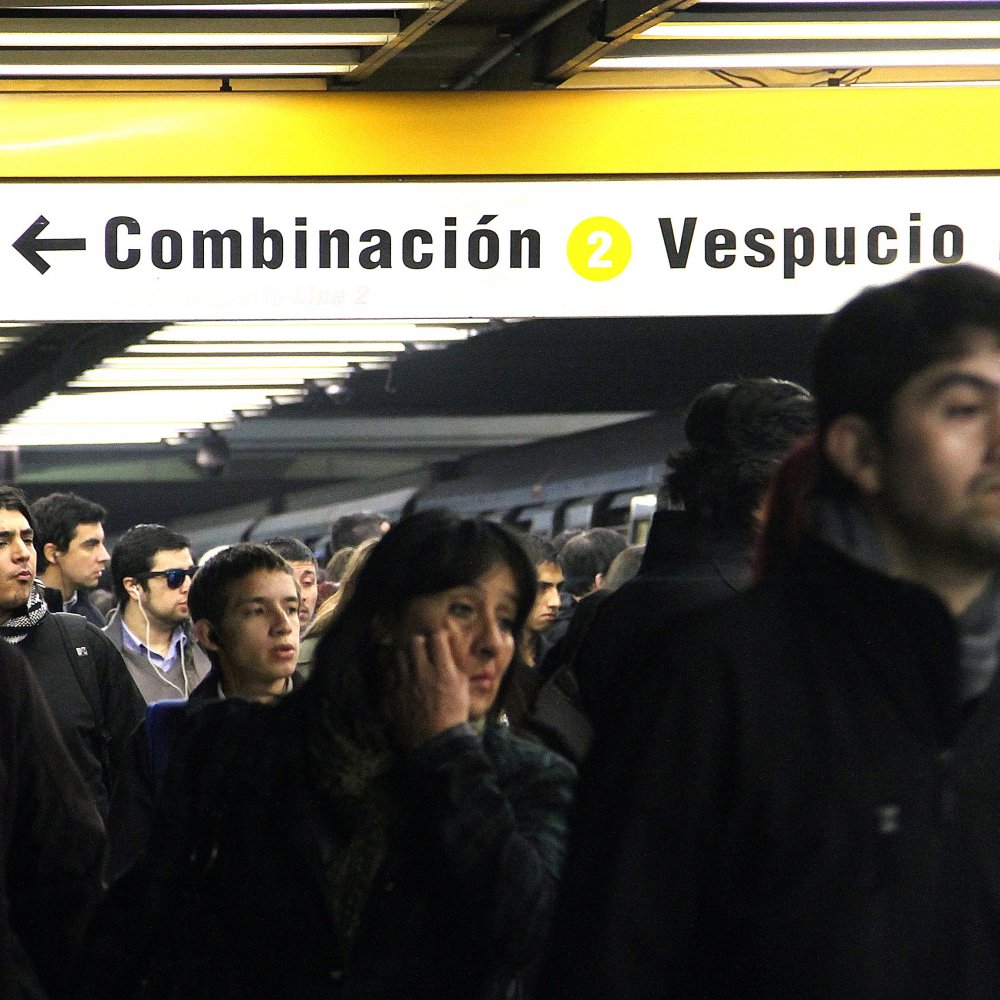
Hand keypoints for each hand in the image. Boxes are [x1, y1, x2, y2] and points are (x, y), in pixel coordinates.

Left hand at [390, 629, 469, 748]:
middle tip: (423, 650)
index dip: (439, 637)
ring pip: (399, 655)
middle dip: (420, 643)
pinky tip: (401, 677)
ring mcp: (404, 682)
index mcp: (442, 670)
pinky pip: (389, 673)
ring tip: (410, 662)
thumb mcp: (462, 689)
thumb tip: (451, 656)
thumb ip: (456, 669)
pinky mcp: (393, 693)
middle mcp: (422, 672)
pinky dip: (395, 672)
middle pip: (415, 641)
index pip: (436, 638)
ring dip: (406, 656)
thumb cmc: (454, 714)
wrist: (436, 740)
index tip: (439, 641)